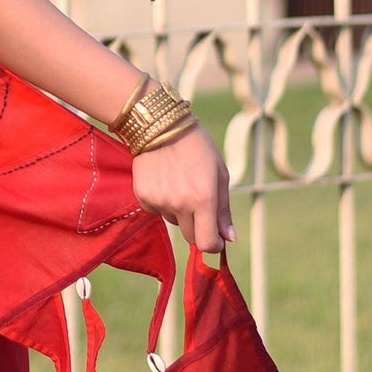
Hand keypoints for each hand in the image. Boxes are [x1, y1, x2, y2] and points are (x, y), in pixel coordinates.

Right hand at [129, 123, 233, 253]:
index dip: (213, 246)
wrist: (160, 126)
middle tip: (199, 207)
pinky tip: (164, 180)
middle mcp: (180, 204)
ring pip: (174, 221)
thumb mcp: (219, 175)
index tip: (216, 240)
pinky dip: (162, 203)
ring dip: (180, 212)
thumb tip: (228, 238)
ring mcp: (159, 201)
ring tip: (179, 183)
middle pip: (191, 237)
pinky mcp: (143, 197)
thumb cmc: (197, 148)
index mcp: (204, 198)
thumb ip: (223, 210)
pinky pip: (157, 211)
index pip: (207, 243)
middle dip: (199, 229)